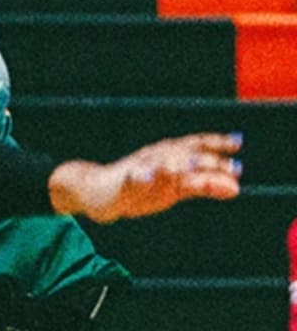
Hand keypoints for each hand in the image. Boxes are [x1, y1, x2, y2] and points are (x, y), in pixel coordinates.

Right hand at [49, 132, 242, 223]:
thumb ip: (204, 185)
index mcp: (167, 155)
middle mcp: (154, 157)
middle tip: (230, 167)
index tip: (236, 142)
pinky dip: (138, 177)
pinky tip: (144, 178)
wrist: (94, 189)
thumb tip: (237, 187)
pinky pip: (130, 179)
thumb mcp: (175, 187)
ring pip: (158, 165)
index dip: (214, 143)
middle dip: (204, 161)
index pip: (194, 144)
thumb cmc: (138, 187)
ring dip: (175, 165)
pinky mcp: (121, 182)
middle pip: (181, 155)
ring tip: (192, 166)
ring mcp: (138, 169)